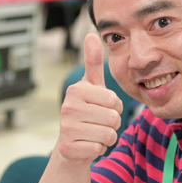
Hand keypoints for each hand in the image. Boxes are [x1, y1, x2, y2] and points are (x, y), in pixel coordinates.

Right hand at [56, 33, 124, 164]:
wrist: (72, 144)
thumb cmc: (87, 111)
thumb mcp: (92, 86)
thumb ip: (93, 62)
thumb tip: (91, 34)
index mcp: (76, 90)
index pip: (114, 100)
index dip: (115, 107)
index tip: (102, 108)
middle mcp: (68, 107)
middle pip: (113, 118)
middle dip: (113, 123)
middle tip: (98, 122)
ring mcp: (66, 128)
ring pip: (109, 134)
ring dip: (107, 137)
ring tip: (94, 133)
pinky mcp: (69, 148)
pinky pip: (100, 149)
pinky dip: (99, 149)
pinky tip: (88, 144)